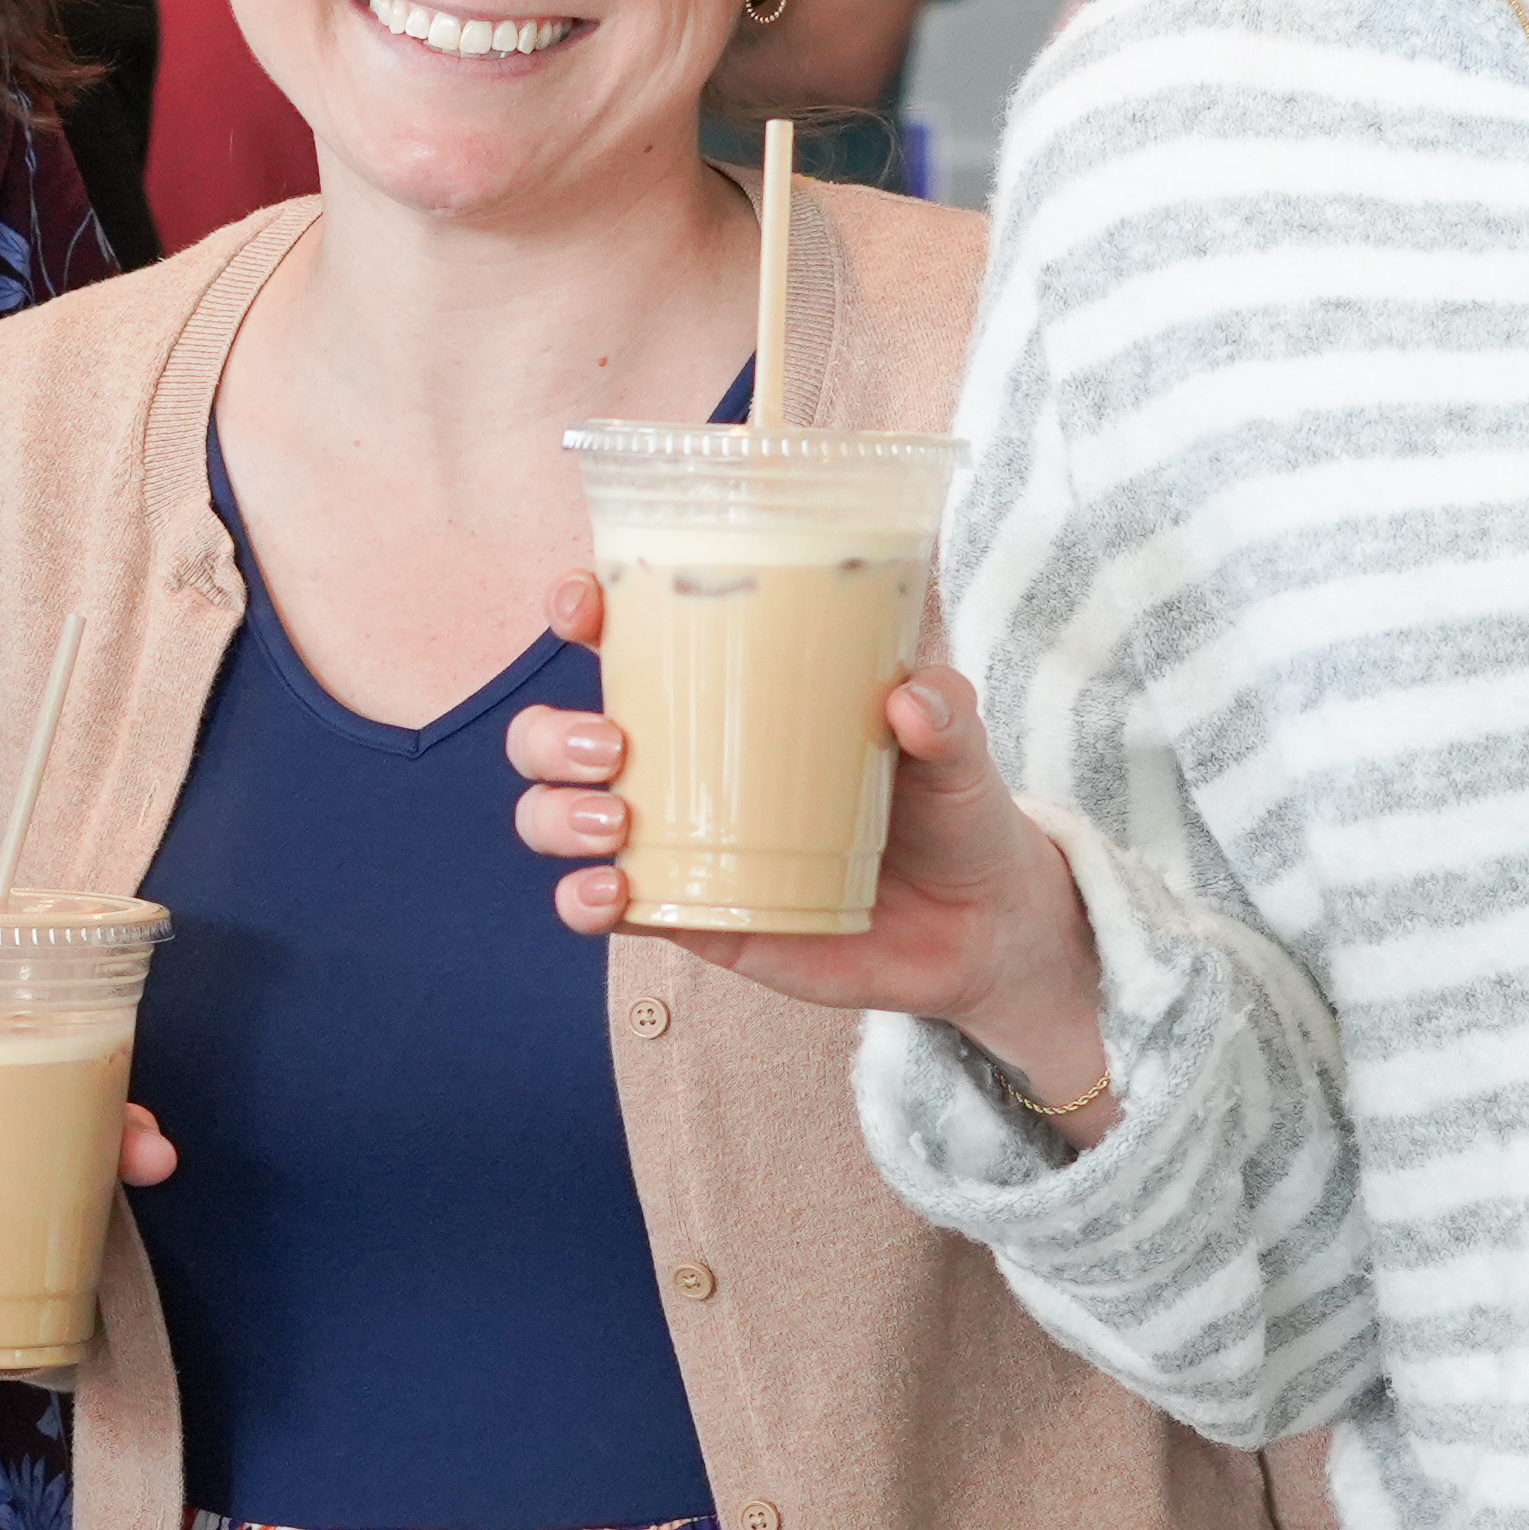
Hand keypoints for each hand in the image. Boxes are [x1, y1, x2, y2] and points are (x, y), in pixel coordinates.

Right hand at [499, 589, 1111, 1099]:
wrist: (976, 923)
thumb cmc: (950, 805)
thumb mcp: (957, 742)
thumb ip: (944, 708)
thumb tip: (908, 697)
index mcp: (728, 696)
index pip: (625, 638)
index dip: (582, 611)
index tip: (581, 606)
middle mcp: (679, 763)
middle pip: (554, 737)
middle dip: (551, 734)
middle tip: (612, 746)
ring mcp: (672, 842)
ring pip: (553, 817)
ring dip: (555, 811)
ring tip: (616, 821)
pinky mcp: (685, 916)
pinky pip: (598, 909)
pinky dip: (582, 902)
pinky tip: (614, 896)